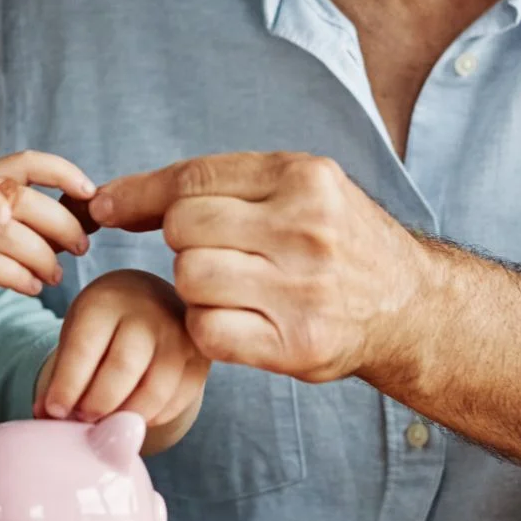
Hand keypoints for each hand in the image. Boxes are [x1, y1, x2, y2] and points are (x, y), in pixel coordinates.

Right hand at [0, 151, 98, 308]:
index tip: (86, 191)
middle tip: (81, 243)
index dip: (57, 173)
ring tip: (54, 273)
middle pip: (9, 204)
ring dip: (40, 258)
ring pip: (1, 245)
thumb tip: (54, 199)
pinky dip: (17, 281)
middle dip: (58, 223)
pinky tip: (28, 286)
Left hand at [37, 269, 208, 441]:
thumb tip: (45, 417)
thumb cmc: (105, 321)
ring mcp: (179, 335)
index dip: (67, 386)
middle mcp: (147, 313)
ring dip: (124, 418)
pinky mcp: (200, 359)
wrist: (149, 297)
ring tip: (105, 425)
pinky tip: (132, 417)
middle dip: (96, 405)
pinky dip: (151, 418)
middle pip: (121, 371)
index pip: (84, 349)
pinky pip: (176, 402)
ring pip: (153, 392)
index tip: (54, 412)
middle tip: (81, 421)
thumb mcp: (78, 331)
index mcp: (107, 301)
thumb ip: (63, 372)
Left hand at [89, 152, 437, 383]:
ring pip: (189, 278)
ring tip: (231, 285)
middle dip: (182, 242)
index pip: (192, 179)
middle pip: (183, 229)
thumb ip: (219, 185)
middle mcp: (305, 228)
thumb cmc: (337, 242)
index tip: (108, 208)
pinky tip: (236, 319)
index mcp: (304, 177)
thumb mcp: (299, 187)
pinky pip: (206, 331)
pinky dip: (206, 328)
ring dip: (195, 286)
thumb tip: (112, 200)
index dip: (140, 194)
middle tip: (217, 252)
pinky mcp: (296, 343)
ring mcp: (302, 288)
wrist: (412, 306)